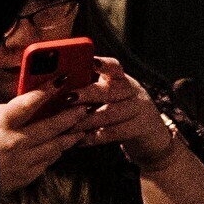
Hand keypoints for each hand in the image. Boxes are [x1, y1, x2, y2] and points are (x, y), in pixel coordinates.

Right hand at [0, 85, 87, 195]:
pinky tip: (63, 145)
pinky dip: (57, 151)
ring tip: (82, 127)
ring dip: (71, 135)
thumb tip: (22, 102)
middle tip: (85, 106)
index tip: (62, 80)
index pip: (28, 103)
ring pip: (55, 145)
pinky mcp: (25, 176)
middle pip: (51, 125)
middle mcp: (14, 142)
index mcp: (0, 126)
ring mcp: (22, 161)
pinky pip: (47, 161)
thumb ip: (0, 112)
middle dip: (71, 114)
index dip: (47, 90)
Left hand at [69, 57, 183, 172]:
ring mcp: (138, 109)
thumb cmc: (117, 111)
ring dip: (86, 120)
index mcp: (120, 78)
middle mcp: (131, 90)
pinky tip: (78, 141)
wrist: (150, 136)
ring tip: (67, 125)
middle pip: (110, 89)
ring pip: (111, 113)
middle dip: (87, 93)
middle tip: (66, 97)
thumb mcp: (107, 95)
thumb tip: (53, 85)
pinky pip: (115, 133)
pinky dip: (94, 137)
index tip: (89, 62)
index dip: (103, 64)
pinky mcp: (140, 129)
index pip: (114, 67)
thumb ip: (86, 88)